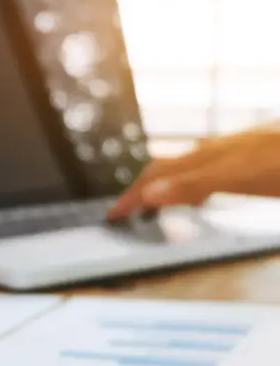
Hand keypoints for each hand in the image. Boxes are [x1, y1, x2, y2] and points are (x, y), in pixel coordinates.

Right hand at [108, 127, 279, 220]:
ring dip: (165, 183)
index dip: (133, 196)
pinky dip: (192, 182)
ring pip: (188, 165)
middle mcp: (217, 151)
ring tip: (155, 201)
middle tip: (124, 211)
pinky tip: (205, 189)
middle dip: (142, 188)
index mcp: (209, 159)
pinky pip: (209, 167)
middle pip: (168, 167)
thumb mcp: (240, 177)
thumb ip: (195, 184)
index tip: (112, 216)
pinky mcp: (252, 153)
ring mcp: (235, 150)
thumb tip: (149, 193)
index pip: (158, 176)